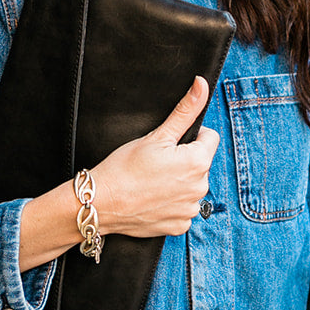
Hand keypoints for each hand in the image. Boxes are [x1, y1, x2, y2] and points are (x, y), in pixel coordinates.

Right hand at [93, 77, 220, 237]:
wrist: (100, 203)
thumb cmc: (124, 167)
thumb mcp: (156, 135)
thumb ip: (184, 111)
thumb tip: (202, 85)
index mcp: (198, 162)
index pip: (209, 137)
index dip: (189, 136)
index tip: (168, 144)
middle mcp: (201, 188)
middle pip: (200, 163)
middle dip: (184, 160)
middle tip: (156, 163)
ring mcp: (190, 209)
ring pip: (192, 185)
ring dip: (178, 182)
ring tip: (152, 181)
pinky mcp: (179, 225)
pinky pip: (183, 207)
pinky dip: (171, 203)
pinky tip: (152, 198)